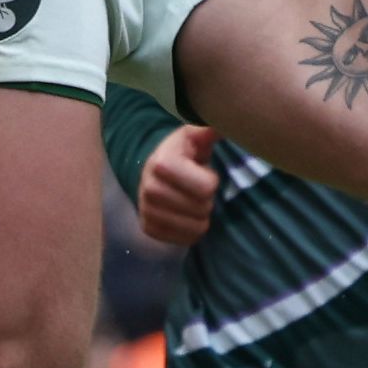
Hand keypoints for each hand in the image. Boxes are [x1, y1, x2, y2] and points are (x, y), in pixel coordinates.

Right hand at [136, 125, 221, 247]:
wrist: (157, 169)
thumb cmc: (184, 151)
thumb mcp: (196, 135)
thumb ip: (210, 130)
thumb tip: (221, 126)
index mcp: (163, 162)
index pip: (206, 188)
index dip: (212, 181)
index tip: (205, 172)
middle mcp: (149, 187)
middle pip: (202, 208)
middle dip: (207, 199)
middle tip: (200, 189)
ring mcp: (146, 210)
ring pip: (195, 228)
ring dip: (202, 217)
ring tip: (194, 201)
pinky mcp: (147, 228)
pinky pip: (183, 240)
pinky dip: (192, 231)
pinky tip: (187, 215)